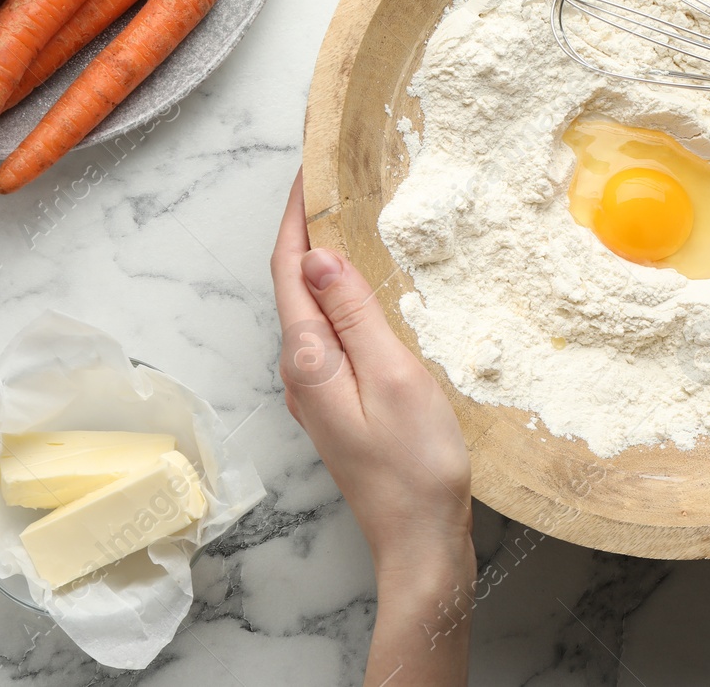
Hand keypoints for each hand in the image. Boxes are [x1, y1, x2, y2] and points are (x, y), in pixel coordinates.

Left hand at [270, 172, 472, 583]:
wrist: (420, 541)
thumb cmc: (415, 466)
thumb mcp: (393, 377)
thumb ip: (355, 315)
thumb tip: (319, 256)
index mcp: (309, 359)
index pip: (288, 269)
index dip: (296, 215)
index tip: (310, 167)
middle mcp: (302, 372)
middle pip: (293, 284)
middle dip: (307, 229)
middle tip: (334, 178)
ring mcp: (318, 391)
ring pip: (312, 309)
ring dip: (324, 262)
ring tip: (352, 218)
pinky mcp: (338, 403)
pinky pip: (331, 334)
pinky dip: (342, 298)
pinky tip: (369, 288)